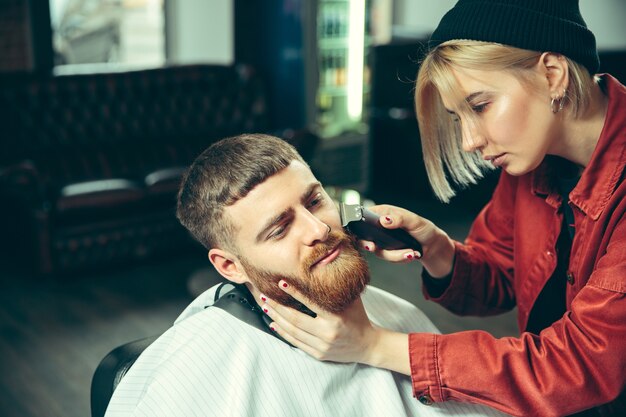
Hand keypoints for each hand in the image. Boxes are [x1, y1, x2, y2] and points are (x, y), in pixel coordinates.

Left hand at [262, 280, 410, 374]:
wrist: (368, 345)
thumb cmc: (359, 318)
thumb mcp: (352, 300)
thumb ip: (339, 286)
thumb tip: (329, 262)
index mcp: (336, 318)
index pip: (310, 303)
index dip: (294, 293)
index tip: (281, 283)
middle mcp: (327, 333)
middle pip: (296, 319)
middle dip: (277, 307)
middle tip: (264, 296)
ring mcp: (322, 345)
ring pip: (293, 331)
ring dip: (276, 318)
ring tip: (265, 307)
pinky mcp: (318, 354)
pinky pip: (296, 343)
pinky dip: (283, 333)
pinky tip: (274, 324)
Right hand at [361, 204, 454, 277]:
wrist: (431, 245)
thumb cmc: (423, 228)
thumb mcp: (413, 220)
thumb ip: (399, 218)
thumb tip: (384, 220)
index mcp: (384, 213)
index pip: (365, 215)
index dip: (360, 223)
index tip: (364, 232)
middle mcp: (380, 227)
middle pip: (364, 236)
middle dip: (368, 244)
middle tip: (373, 247)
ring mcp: (382, 240)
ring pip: (378, 251)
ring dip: (395, 255)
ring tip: (410, 253)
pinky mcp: (387, 251)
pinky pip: (388, 258)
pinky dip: (400, 258)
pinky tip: (411, 254)